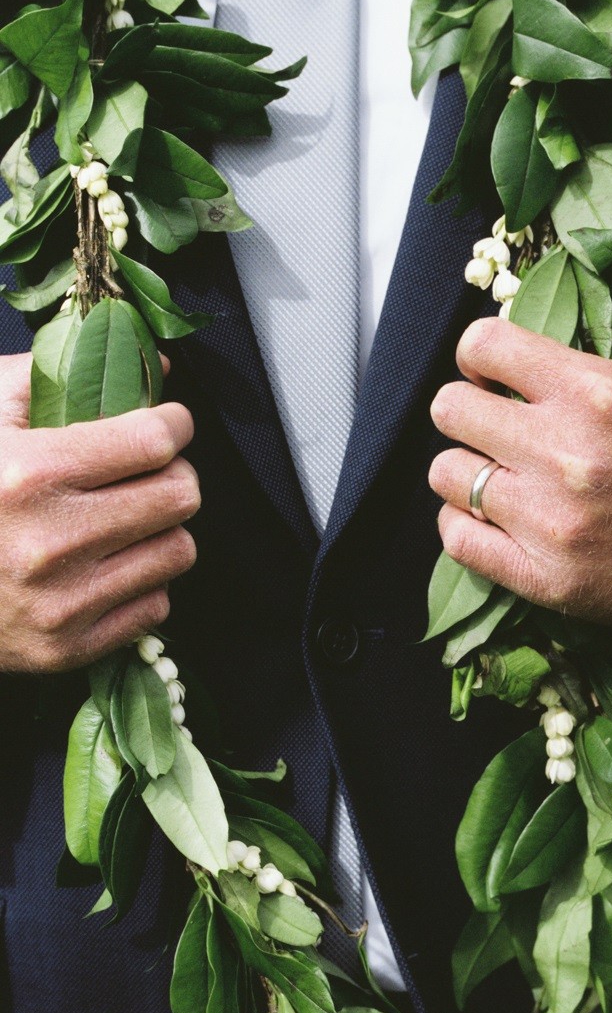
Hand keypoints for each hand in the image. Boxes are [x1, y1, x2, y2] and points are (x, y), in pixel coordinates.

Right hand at [0, 353, 199, 672]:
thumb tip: (155, 365)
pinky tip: (103, 566)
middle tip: (145, 472)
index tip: (167, 424)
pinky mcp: (67, 648)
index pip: (155, 441)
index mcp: (29, 475)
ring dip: (159, 530)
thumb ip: (59, 375)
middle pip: (181, 495)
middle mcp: (50, 543)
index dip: (173, 425)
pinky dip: (140, 582)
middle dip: (171, 474)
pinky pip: (157, 604)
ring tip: (122, 520)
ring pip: (178, 551)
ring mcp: (61, 603)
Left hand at [429, 319, 611, 626]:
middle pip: (449, 409)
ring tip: (494, 472)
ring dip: (466, 468)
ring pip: (446, 474)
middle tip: (490, 421)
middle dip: (467, 407)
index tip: (492, 371)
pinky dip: (464, 525)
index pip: (483, 346)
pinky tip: (490, 517)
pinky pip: (458, 540)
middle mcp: (566, 452)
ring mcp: (552, 520)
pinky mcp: (548, 577)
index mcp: (595, 392)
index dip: (479, 355)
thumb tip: (567, 295)